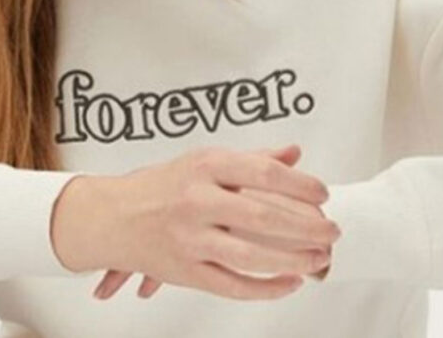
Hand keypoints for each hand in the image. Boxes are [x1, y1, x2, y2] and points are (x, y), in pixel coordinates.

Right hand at [89, 143, 338, 300]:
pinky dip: (266, 288)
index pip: (264, 172)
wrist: (110, 217)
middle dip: (307, 226)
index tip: (323, 194)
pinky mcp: (184, 270)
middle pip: (263, 214)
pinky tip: (289, 283)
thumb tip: (294, 153)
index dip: (301, 185)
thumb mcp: (203, 162)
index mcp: (204, 166)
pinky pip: (233, 284)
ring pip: (251, 254)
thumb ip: (251, 159)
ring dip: (293, 259)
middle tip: (332, 231)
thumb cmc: (161, 186)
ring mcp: (189, 237)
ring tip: (319, 258)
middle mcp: (196, 199)